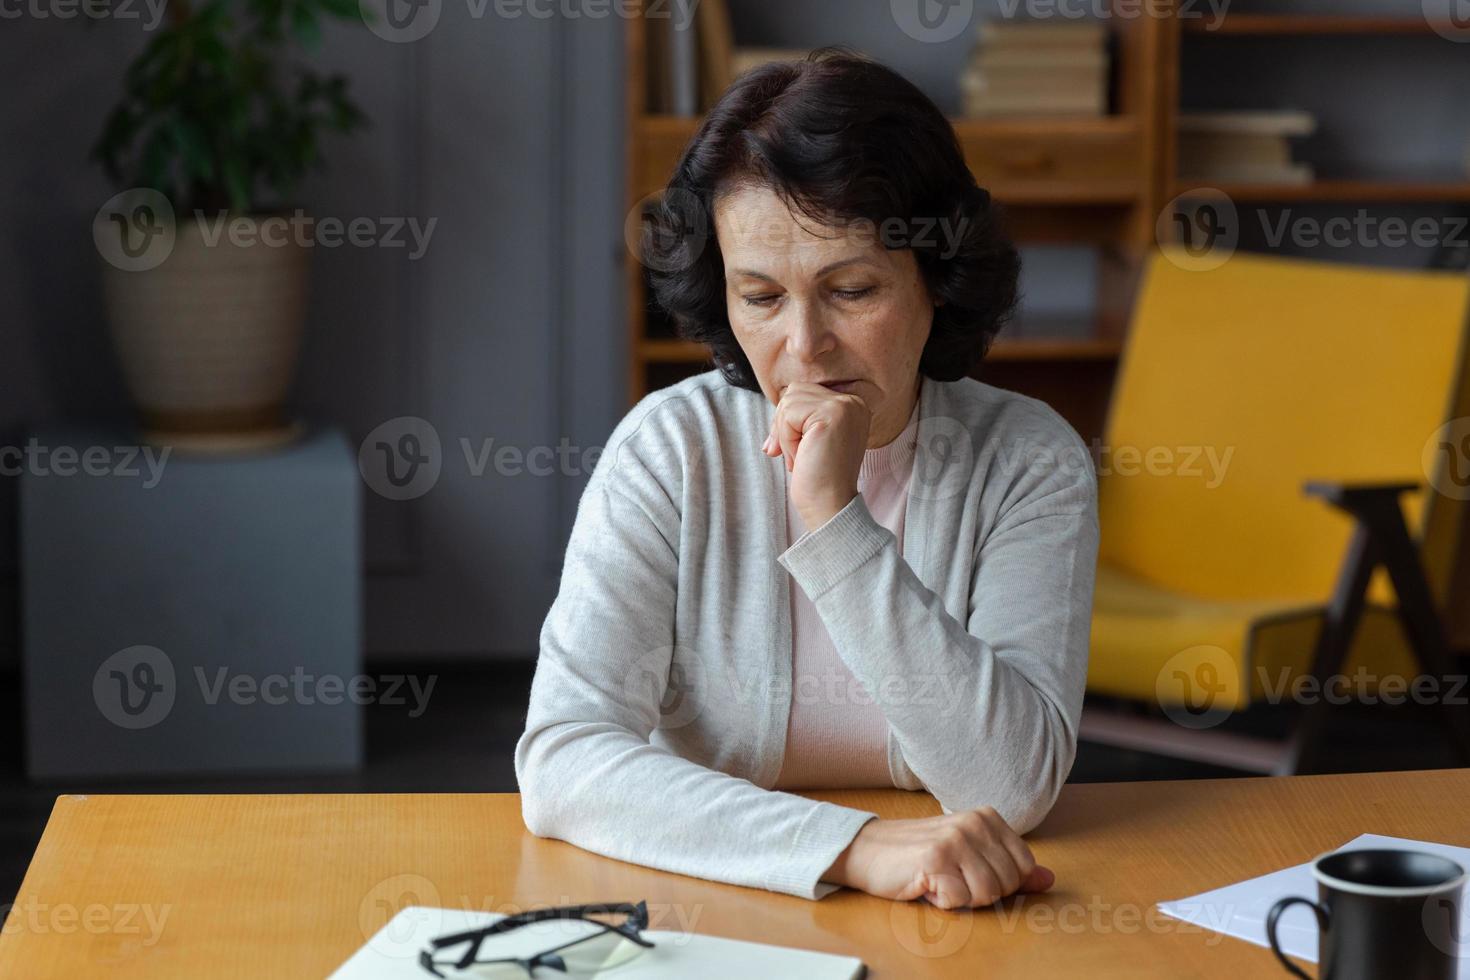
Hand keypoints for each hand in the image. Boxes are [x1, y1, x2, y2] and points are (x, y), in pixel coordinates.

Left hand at [762, 382, 870, 529]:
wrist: (830, 506)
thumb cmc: (818, 478)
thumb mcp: (810, 438)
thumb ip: (801, 416)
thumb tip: (778, 401)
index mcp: (851, 406)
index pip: (804, 393)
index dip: (787, 420)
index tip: (787, 449)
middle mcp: (853, 402)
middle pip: (794, 392)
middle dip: (782, 424)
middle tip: (793, 456)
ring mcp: (845, 407)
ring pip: (789, 401)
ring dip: (785, 433)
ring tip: (800, 457)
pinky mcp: (832, 415)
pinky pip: (789, 415)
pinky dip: (786, 439)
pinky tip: (801, 458)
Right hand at [821, 807, 1054, 908]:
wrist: (868, 850)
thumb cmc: (919, 855)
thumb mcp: (970, 857)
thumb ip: (1010, 868)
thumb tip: (1048, 880)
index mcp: (987, 817)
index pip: (1025, 867)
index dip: (1001, 882)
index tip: (971, 873)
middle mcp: (974, 822)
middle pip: (1007, 884)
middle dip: (980, 892)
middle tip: (952, 877)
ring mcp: (955, 839)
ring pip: (987, 895)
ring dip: (961, 898)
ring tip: (940, 881)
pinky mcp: (935, 859)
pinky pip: (960, 901)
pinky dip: (943, 902)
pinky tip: (926, 885)